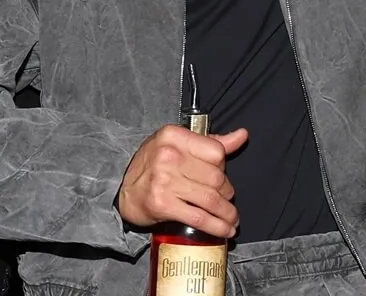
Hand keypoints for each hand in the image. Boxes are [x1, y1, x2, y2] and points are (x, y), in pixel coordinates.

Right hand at [118, 125, 247, 237]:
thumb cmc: (154, 165)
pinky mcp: (162, 205)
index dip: (223, 167)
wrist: (123, 191)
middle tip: (227, 200)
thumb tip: (242, 135)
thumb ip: (210, 142)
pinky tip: (225, 230)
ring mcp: (164, 181)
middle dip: (227, 193)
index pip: (216, 151)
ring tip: (232, 219)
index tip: (222, 177)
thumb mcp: (178, 145)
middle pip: (215, 177)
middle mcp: (168, 156)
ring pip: (210, 199)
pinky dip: (216, 226)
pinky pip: (199, 217)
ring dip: (227, 213)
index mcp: (174, 136)